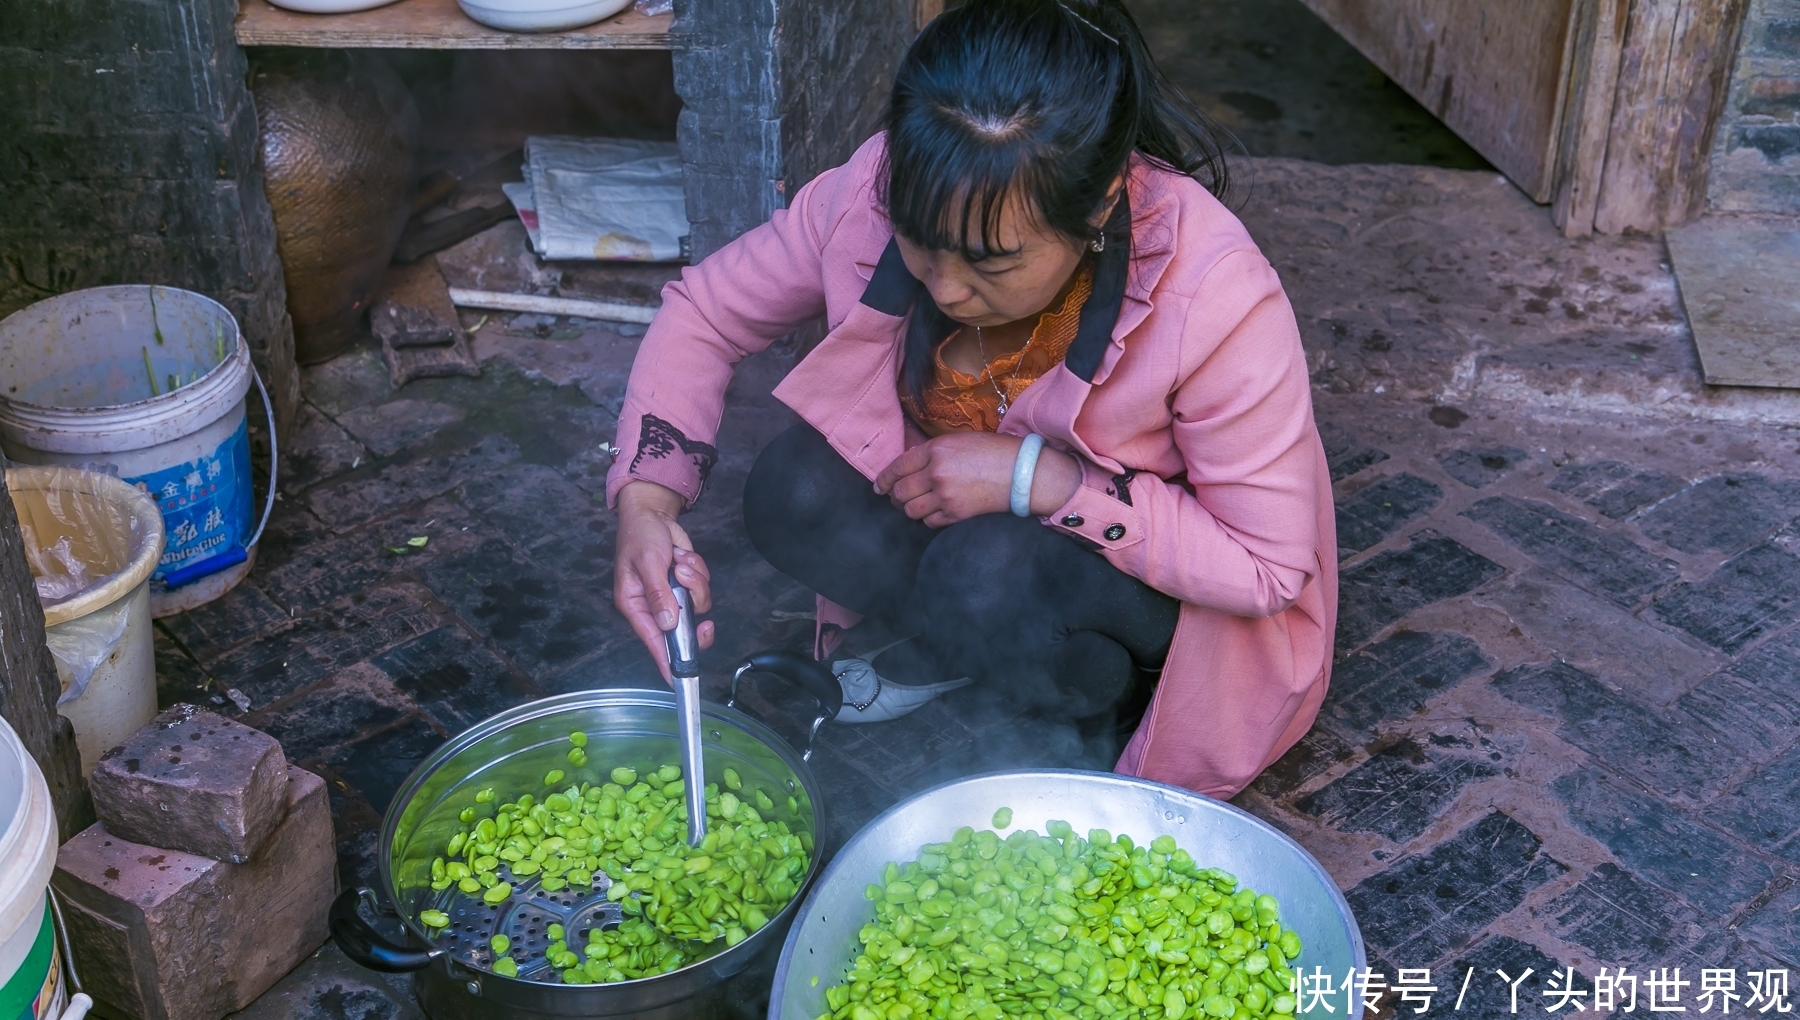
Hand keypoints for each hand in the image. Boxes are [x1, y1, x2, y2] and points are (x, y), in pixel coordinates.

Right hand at [613, 480, 714, 681]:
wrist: (652, 513)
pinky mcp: (686, 585)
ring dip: (695, 581)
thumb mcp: (646, 562)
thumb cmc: (640, 536)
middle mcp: (655, 606)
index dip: (666, 661)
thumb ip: (658, 594)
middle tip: (699, 608)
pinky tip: (682, 556)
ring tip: (679, 561)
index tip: (678, 680)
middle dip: (693, 607)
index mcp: (636, 606)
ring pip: (698, 604)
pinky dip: (698, 571)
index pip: (653, 641)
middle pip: (683, 628)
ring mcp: (673, 596)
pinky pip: (703, 588)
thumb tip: (667, 624)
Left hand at [875, 432, 1080, 527]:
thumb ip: (933, 452)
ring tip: (913, 506)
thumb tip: (910, 465)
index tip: (879, 486)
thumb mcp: (960, 441)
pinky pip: (929, 522)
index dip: (884, 479)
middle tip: (894, 498)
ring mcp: (945, 496)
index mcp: (936, 450)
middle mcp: (936, 473)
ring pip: (911, 510)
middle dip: (894, 497)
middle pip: (900, 492)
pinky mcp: (956, 515)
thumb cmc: (995, 452)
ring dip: (908, 509)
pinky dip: (926, 519)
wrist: (1023, 473)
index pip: (898, 467)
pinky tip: (931, 514)